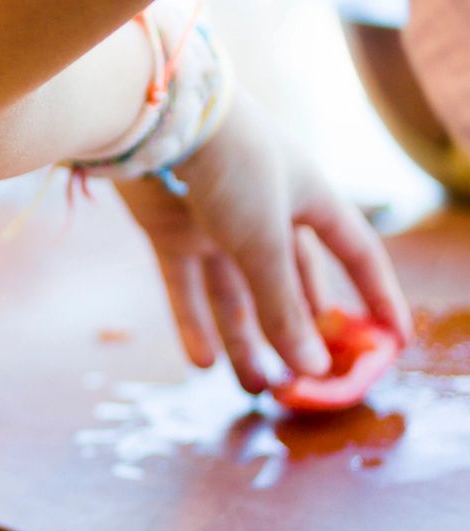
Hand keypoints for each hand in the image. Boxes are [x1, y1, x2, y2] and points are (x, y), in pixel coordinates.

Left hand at [115, 93, 410, 392]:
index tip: (392, 340)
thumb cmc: (231, 168)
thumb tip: (313, 368)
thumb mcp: (266, 242)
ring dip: (245, 340)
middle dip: (298, 330)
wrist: (157, 124)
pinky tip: (202, 364)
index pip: (356, 254)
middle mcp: (266, 212)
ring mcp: (214, 224)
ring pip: (235, 294)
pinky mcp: (170, 232)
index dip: (377, 296)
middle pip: (289, 283)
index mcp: (311, 198)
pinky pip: (187, 288)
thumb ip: (284, 307)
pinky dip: (194, 324)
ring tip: (255, 387)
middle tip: (304, 380)